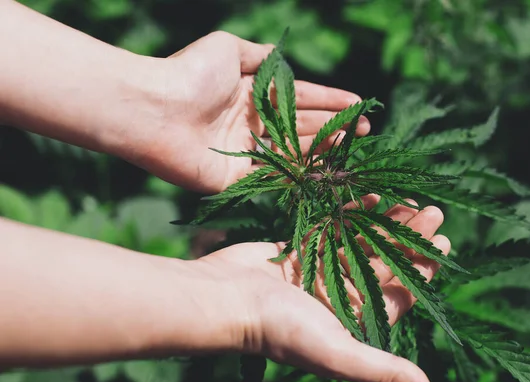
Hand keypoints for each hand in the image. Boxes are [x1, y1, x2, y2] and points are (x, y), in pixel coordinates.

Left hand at [133, 31, 369, 192]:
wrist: (156, 108)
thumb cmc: (190, 74)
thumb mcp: (228, 49)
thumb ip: (257, 54)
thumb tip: (278, 55)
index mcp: (253, 95)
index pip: (300, 98)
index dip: (330, 100)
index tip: (358, 103)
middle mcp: (253, 124)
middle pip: (302, 126)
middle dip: (335, 126)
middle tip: (365, 129)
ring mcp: (246, 152)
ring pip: (295, 152)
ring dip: (325, 149)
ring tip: (352, 143)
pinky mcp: (237, 178)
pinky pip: (276, 177)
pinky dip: (302, 175)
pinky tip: (327, 170)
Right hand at [190, 198, 448, 381]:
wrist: (225, 298)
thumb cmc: (279, 328)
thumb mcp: (336, 351)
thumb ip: (381, 369)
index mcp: (353, 321)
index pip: (398, 295)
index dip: (422, 271)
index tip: (443, 245)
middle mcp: (340, 297)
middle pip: (384, 265)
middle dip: (410, 240)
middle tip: (435, 213)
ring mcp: (320, 272)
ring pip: (363, 244)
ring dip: (387, 224)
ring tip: (411, 201)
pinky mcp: (301, 250)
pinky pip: (334, 230)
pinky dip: (353, 215)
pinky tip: (372, 198)